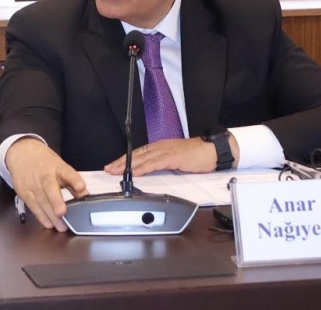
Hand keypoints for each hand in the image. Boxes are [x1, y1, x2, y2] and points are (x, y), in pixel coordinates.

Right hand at [6, 138, 87, 230]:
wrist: (22, 154)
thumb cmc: (45, 163)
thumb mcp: (60, 167)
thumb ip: (73, 182)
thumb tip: (86, 196)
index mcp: (57, 166)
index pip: (67, 172)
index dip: (74, 179)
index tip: (81, 187)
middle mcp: (44, 175)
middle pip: (49, 187)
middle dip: (56, 200)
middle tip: (63, 213)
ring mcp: (32, 183)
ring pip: (41, 200)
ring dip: (51, 215)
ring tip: (61, 226)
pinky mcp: (24, 192)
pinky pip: (33, 206)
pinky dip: (41, 216)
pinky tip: (49, 224)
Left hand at [104, 135, 232, 175]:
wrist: (212, 150)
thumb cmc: (198, 156)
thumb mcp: (176, 160)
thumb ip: (163, 164)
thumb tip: (152, 172)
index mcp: (161, 147)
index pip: (139, 153)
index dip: (125, 159)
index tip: (114, 165)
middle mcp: (161, 147)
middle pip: (136, 154)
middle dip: (120, 162)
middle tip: (108, 169)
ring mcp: (166, 151)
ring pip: (142, 158)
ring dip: (127, 165)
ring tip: (115, 171)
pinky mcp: (172, 157)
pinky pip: (154, 163)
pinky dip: (142, 168)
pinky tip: (134, 172)